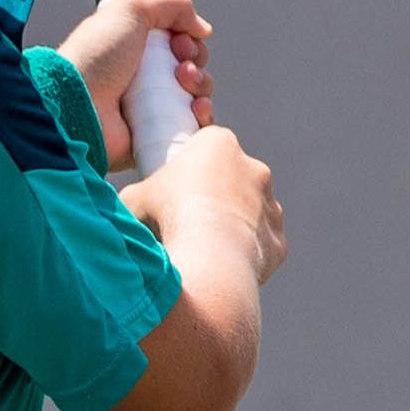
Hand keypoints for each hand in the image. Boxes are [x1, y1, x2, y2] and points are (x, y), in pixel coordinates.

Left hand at [53, 0, 212, 170]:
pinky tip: (196, 108)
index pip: (178, 41)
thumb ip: (172, 3)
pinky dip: (202, 115)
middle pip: (191, 66)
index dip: (188, 39)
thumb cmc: (95, 57)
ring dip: (201, 83)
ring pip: (196, 95)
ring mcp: (150, 106)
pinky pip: (193, 127)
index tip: (179, 39)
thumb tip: (201, 28)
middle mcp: (143, 76)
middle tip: (180, 62)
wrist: (77, 105)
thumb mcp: (131, 8)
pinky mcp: (156, 134)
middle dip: (195, 60)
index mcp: (134, 46)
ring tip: (183, 82)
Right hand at [118, 125, 285, 283]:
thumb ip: (139, 194)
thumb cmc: (166, 218)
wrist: (208, 261)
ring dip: (231, 225)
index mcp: (219, 144)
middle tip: (184, 220)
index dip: (188, 164)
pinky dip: (243, 255)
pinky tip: (220, 266)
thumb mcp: (132, 196)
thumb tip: (131, 206)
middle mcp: (253, 168)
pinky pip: (259, 246)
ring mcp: (270, 206)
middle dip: (212, 195)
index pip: (206, 143)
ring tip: (202, 249)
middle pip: (230, 177)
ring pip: (249, 212)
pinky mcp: (278, 242)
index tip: (172, 187)